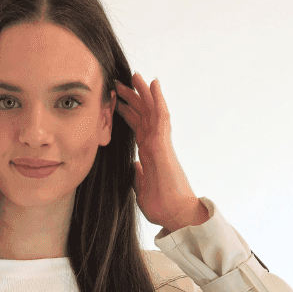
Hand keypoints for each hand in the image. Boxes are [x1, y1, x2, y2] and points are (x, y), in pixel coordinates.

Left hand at [114, 72, 202, 230]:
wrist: (176, 216)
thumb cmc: (163, 207)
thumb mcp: (142, 191)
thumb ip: (138, 176)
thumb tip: (135, 166)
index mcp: (148, 155)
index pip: (137, 128)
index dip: (127, 114)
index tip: (116, 102)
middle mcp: (155, 145)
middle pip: (142, 115)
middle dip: (131, 98)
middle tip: (118, 83)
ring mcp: (160, 143)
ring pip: (151, 111)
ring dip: (143, 92)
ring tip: (134, 75)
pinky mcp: (164, 145)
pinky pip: (161, 117)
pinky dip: (157, 100)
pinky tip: (153, 84)